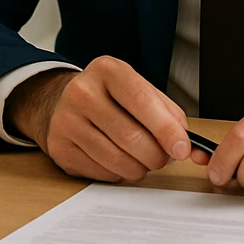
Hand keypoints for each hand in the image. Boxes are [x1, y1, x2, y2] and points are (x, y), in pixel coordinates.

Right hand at [6, 56, 191, 181]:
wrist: (63, 102)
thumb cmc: (109, 97)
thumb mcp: (137, 89)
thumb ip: (165, 111)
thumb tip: (184, 142)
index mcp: (107, 70)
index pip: (142, 101)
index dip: (166, 129)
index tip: (182, 148)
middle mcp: (82, 92)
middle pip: (131, 137)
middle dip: (156, 156)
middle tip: (164, 158)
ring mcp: (67, 121)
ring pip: (117, 160)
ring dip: (140, 168)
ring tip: (143, 160)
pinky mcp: (60, 148)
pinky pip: (102, 172)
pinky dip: (119, 173)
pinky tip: (118, 160)